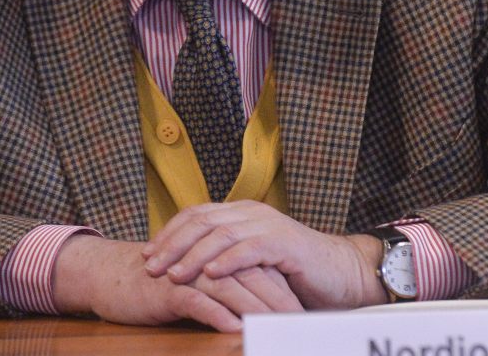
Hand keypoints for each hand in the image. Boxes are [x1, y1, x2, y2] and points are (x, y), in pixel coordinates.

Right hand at [52, 235, 301, 331]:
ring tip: (277, 328)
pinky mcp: (169, 288)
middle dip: (278, 300)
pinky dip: (219, 315)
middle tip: (300, 320)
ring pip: (231, 288)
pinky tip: (236, 329)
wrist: (109, 275)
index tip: (304, 309)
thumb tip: (255, 304)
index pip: (258, 268)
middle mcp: (206, 257)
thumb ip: (222, 285)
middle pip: (252, 276)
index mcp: (215, 252)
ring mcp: (188, 271)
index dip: (282, 287)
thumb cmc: (154, 282)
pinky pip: (199, 301)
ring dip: (256, 309)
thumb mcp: (193, 279)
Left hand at [141, 200, 386, 308]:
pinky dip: (228, 260)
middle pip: (201, 221)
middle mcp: (251, 213)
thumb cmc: (293, 272)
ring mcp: (268, 225)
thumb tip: (184, 266)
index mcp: (241, 213)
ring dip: (193, 255)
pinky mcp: (285, 243)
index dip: (169, 233)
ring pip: (221, 234)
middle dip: (172, 244)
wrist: (340, 274)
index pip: (195, 215)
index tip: (146, 254)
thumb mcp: (251, 262)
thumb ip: (224, 257)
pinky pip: (250, 249)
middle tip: (150, 266)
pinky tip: (211, 274)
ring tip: (173, 274)